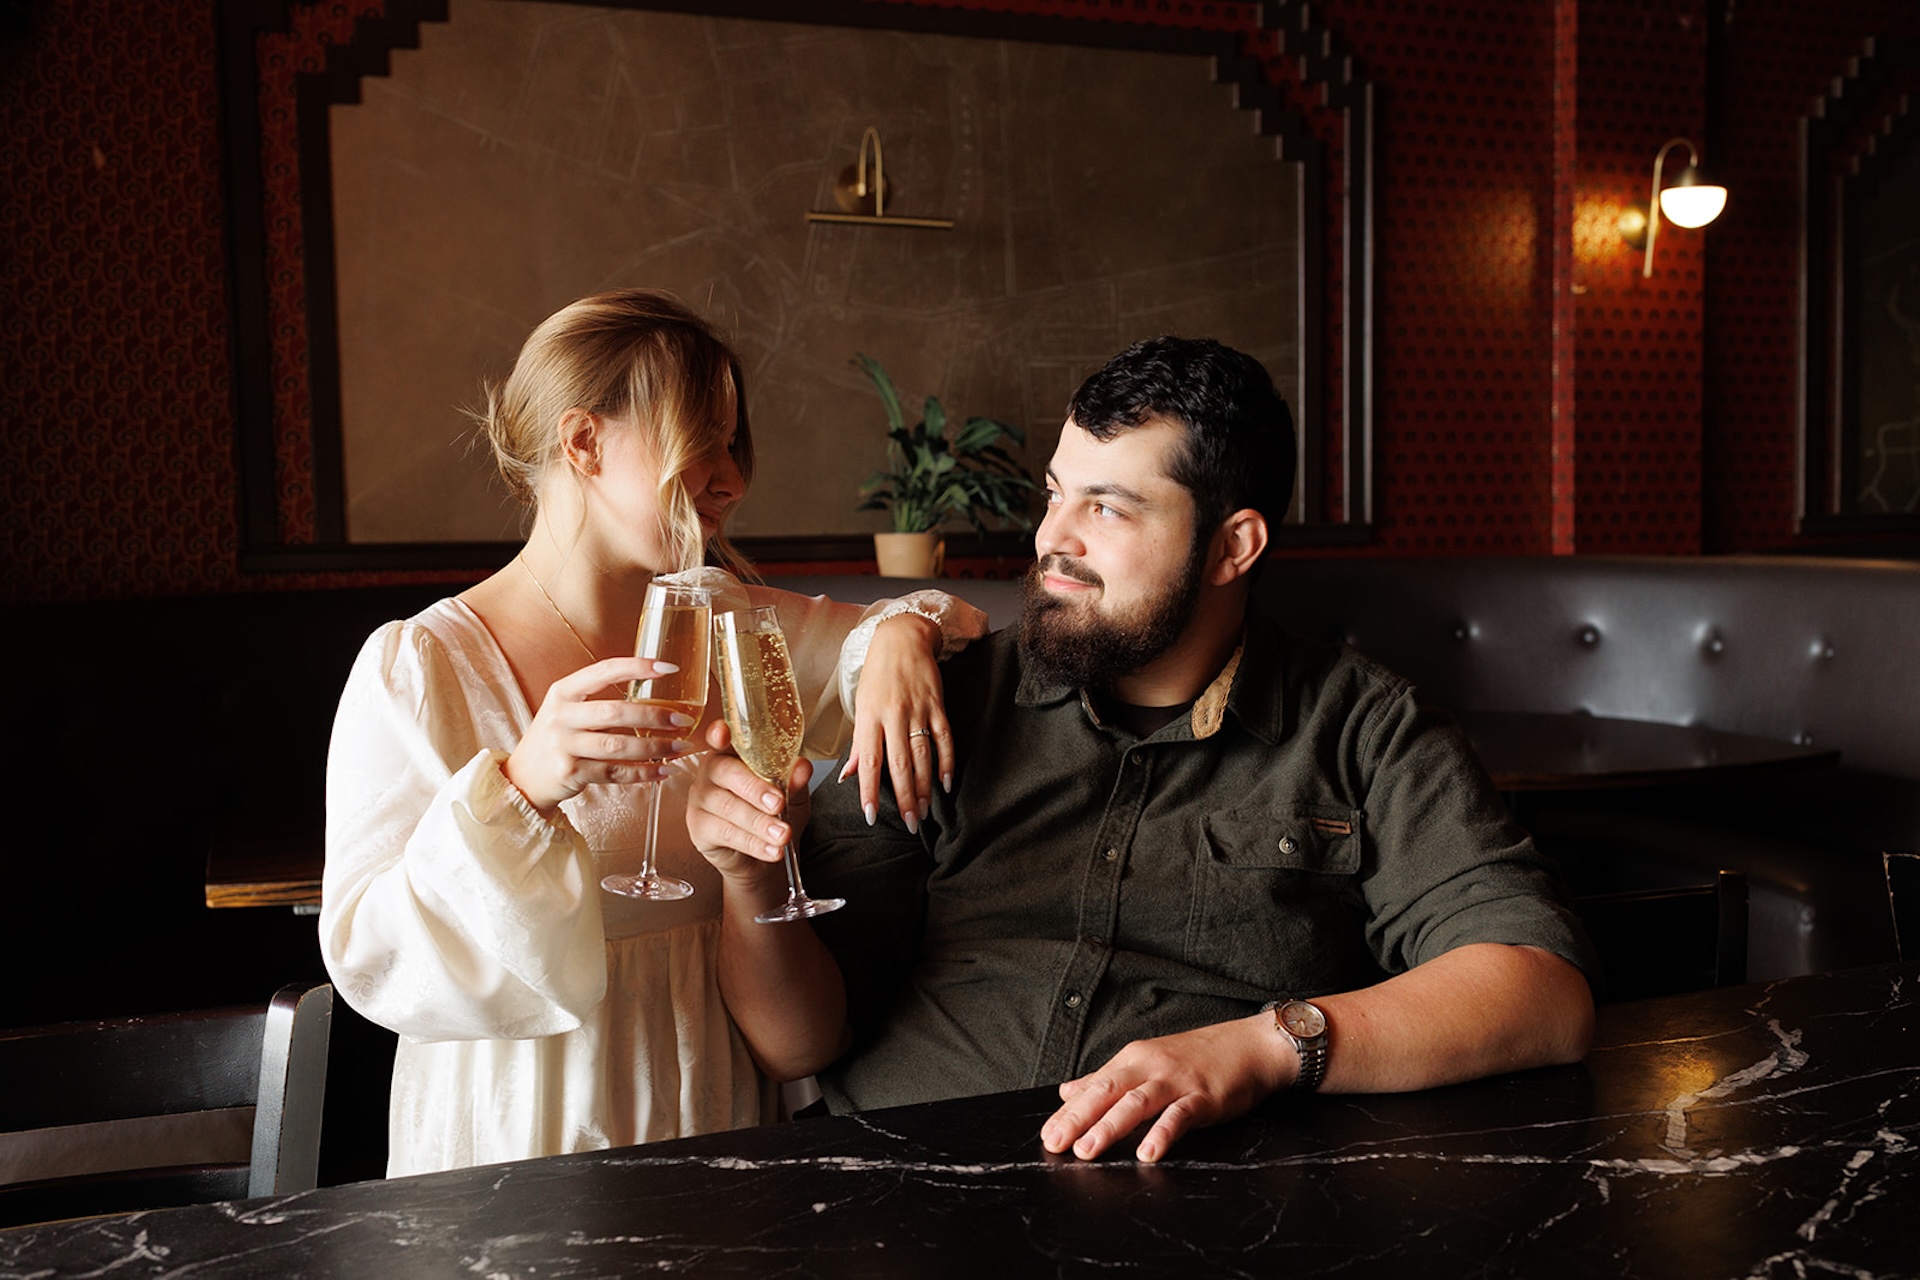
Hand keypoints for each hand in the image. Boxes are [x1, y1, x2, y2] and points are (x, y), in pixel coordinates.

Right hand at [502, 656, 697, 813]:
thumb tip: (653, 691)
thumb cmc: (555, 739)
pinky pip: (616, 772)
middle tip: (682, 719)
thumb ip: (597, 699)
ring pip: (619, 745)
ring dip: (656, 747)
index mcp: (563, 692)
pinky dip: (644, 773)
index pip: (604, 671)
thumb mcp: (566, 710)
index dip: (637, 667)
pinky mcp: (570, 772)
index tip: (668, 668)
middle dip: (654, 715)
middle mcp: (561, 716)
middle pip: (616, 712)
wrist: (523, 778)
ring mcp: (564, 745)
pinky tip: (664, 770)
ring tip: (681, 747)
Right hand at [687, 721, 812, 885]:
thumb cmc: (772, 813)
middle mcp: (711, 772)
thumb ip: (794, 781)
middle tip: (778, 803)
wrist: (762, 855)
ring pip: (728, 807)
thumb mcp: (791, 795)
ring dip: (759, 822)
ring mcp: (701, 799)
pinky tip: (772, 850)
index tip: (724, 733)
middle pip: (726, 773)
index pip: (721, 738)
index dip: (720, 734)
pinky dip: (753, 843)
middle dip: (755, 789)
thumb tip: (802, 767)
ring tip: (783, 834)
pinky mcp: (699, 828)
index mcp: (732, 753)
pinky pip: (726, 833)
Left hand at [838, 613, 951, 830]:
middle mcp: (893, 715)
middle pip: (899, 764)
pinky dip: (947, 762)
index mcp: (869, 717)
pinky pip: (944, 738)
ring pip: (923, 756)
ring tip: (924, 811)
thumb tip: (849, 777)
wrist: (902, 638)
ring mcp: (918, 710)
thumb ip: (859, 744)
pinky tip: (945, 784)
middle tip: (908, 823)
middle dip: (904, 797)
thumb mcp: (861, 706)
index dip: (869, 791)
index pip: (868, 762)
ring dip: (924, 787)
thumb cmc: (877, 675)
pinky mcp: (938, 705)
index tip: (870, 816)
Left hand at [1039, 1015, 1287, 1162]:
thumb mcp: (1147, 1063)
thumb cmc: (1198, 1058)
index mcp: (1132, 1061)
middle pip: (1107, 1093)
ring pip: (1136, 1103)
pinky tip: (1148, 1152)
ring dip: (1109, 1127)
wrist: (1249, 1046)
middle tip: (1055, 1143)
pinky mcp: (1203, 1097)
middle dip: (1078, 1119)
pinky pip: (1179, 1116)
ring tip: (1087, 1150)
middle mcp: (1149, 1067)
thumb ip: (1106, 1079)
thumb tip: (1067, 1092)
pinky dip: (1162, 1133)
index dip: (1068, 1112)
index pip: (1093, 1087)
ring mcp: (1176, 1081)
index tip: (1047, 1135)